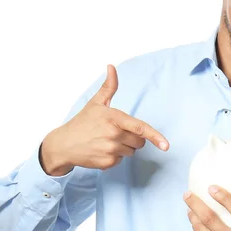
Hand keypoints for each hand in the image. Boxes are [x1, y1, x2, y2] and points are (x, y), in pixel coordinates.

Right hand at [40, 64, 169, 174]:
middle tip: (116, 132)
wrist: (64, 144)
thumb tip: (111, 67)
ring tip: (107, 141)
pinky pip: (122, 160)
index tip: (166, 145)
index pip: (140, 128)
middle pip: (140, 141)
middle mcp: (113, 135)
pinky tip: (103, 150)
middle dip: (133, 138)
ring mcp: (111, 150)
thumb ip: (109, 86)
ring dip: (125, 147)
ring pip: (132, 151)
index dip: (155, 137)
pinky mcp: (108, 163)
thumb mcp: (96, 102)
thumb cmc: (82, 122)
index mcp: (114, 118)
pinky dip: (116, 156)